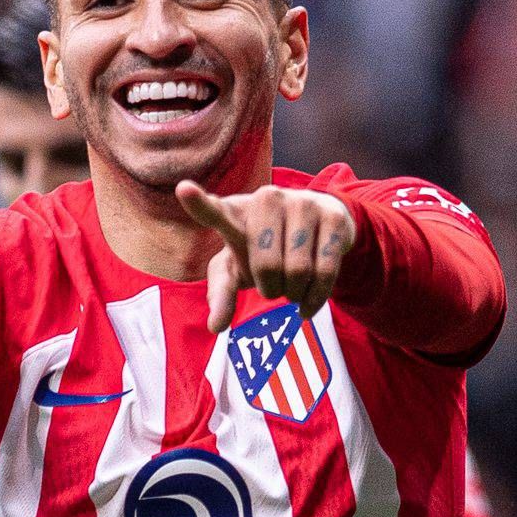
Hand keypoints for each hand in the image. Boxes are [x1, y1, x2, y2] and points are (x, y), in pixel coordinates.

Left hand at [176, 180, 359, 333]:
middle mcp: (266, 200)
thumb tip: (215, 327)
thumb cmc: (264, 249)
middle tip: (273, 283)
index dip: (199, 204)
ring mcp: (302, 203)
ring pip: (298, 271)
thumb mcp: (237, 269)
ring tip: (292, 283)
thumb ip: (221, 293)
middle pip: (267, 267)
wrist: (317, 225)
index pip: (215, 212)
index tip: (183, 190)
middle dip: (271, 287)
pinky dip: (316, 297)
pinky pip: (325, 271)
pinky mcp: (333, 217)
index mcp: (235, 212)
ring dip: (294, 292)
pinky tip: (309, 301)